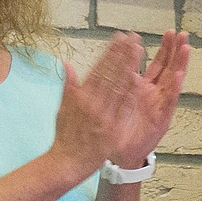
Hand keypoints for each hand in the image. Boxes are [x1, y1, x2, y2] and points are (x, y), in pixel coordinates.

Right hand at [50, 32, 161, 179]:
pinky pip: (123, 108)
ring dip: (129, 67)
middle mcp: (91, 102)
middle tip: (133, 37)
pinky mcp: (112, 129)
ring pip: (118, 86)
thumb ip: (68, 86)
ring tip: (138, 50)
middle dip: (122, 54)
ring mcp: (102, 115)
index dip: (110, 52)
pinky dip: (130, 93)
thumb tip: (68, 64)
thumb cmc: (65, 136)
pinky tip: (139, 79)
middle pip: (109, 73)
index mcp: (80, 96)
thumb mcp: (63, 109)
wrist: (67, 163)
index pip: (98, 68)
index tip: (119, 38)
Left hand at [117, 31, 190, 164]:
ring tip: (186, 48)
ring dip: (180, 65)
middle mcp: (156, 95)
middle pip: (170, 69)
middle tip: (182, 34)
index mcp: (145, 88)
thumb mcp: (117, 99)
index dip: (165, 48)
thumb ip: (119, 80)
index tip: (170, 32)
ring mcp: (160, 106)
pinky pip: (169, 101)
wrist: (121, 153)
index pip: (158, 64)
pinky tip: (180, 75)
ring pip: (173, 82)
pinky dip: (175, 88)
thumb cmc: (120, 128)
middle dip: (176, 51)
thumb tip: (117, 59)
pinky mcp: (161, 119)